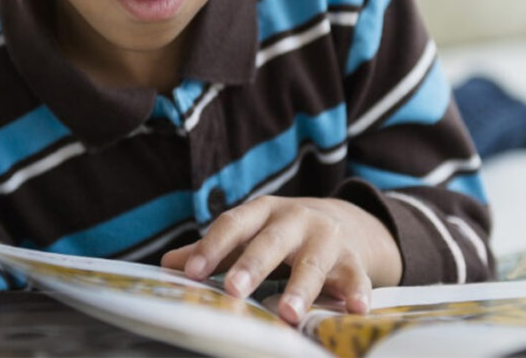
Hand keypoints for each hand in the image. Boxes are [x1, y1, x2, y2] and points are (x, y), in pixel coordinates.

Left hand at [161, 196, 401, 323]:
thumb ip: (213, 250)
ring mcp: (326, 238)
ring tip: (288, 314)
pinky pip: (355, 276)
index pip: (233, 224)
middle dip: (252, 265)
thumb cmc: (283, 234)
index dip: (211, 247)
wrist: (346, 221)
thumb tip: (167, 265)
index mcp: (262, 212)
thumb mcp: (250, 234)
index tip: (192, 272)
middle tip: (235, 289)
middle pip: (270, 242)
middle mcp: (295, 219)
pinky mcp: (353, 258)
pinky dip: (357, 291)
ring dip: (301, 288)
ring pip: (312, 262)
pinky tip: (355, 309)